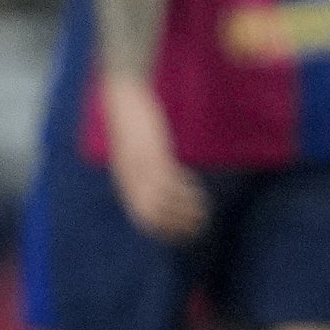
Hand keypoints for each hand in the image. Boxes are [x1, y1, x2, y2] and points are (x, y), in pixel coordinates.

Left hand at [99, 74, 206, 242]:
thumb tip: (166, 184)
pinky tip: (196, 187)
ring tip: (204, 208)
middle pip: (153, 216)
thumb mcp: (137, 152)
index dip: (167, 230)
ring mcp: (140, 167)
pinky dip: (183, 188)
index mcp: (126, 182)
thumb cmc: (133, 125)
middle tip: (202, 224)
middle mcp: (131, 179)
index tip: (189, 232)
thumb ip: (146, 170)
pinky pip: (167, 179)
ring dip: (186, 208)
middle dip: (178, 224)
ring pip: (162, 200)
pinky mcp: (150, 153)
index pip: (145, 219)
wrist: (124, 98)